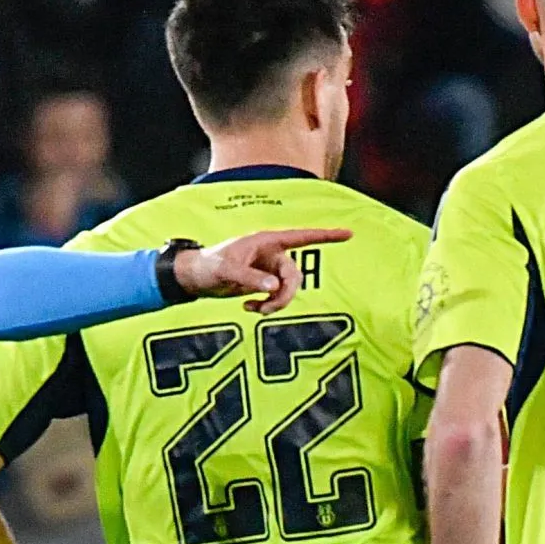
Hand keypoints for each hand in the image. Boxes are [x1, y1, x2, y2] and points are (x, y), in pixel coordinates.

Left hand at [176, 228, 353, 313]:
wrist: (196, 277)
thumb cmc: (209, 265)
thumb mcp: (228, 271)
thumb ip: (251, 278)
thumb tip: (274, 287)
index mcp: (267, 241)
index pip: (303, 236)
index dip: (326, 236)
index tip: (348, 234)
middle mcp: (272, 254)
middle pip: (295, 276)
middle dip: (285, 296)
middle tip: (266, 309)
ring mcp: (269, 269)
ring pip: (288, 289)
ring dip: (275, 303)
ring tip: (254, 309)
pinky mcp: (264, 283)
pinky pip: (277, 297)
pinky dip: (266, 305)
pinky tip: (249, 307)